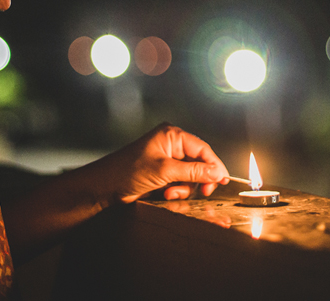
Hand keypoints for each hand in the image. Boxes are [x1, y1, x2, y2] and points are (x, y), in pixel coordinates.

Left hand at [103, 123, 228, 203]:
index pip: (203, 149)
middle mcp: (171, 145)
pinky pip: (180, 182)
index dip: (215, 165)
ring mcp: (167, 159)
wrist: (106, 186)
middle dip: (197, 179)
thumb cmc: (127, 171)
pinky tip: (166, 193)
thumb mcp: (165, 171)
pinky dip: (177, 190)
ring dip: (184, 187)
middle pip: (199, 163)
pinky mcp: (163, 173)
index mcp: (172, 135)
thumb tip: (216, 173)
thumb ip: (193, 172)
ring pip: (191, 175)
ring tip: (170, 192)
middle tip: (204, 191)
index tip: (223, 179)